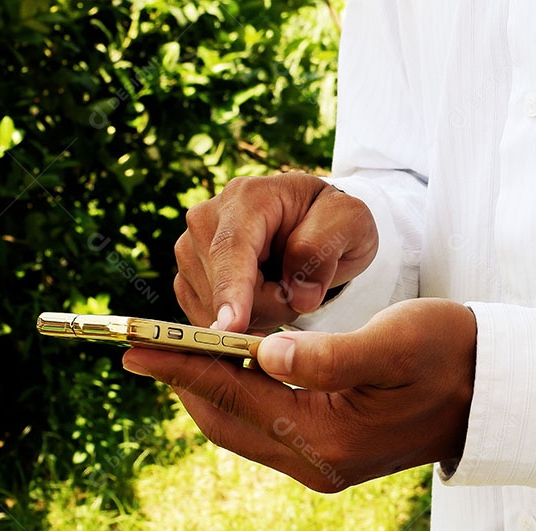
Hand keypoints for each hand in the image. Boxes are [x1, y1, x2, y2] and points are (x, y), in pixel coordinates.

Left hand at [122, 299, 477, 491]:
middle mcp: (316, 462)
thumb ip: (325, 354)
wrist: (493, 393)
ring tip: (172, 352)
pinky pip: (261, 425)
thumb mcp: (392, 344)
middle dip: (183, 382)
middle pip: (225, 421)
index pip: (235, 397)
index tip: (135, 346)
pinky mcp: (327, 452)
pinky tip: (225, 365)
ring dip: (206, 389)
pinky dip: (235, 395)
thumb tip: (261, 350)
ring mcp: (321, 462)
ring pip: (239, 426)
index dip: (183, 367)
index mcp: (328, 439)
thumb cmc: (451, 355)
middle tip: (143, 345)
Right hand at [174, 173, 378, 332]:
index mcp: (248, 198)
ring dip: (254, 314)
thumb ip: (323, 250)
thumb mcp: (349, 223)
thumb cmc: (332, 223)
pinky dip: (237, 321)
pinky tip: (259, 302)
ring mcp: (189, 248)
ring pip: (212, 307)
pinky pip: (203, 316)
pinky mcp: (185, 277)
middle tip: (300, 287)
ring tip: (279, 287)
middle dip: (268, 305)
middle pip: (225, 286)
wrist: (313, 228)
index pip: (232, 248)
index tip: (231, 326)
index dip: (231, 290)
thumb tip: (298, 296)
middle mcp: (206, 218)